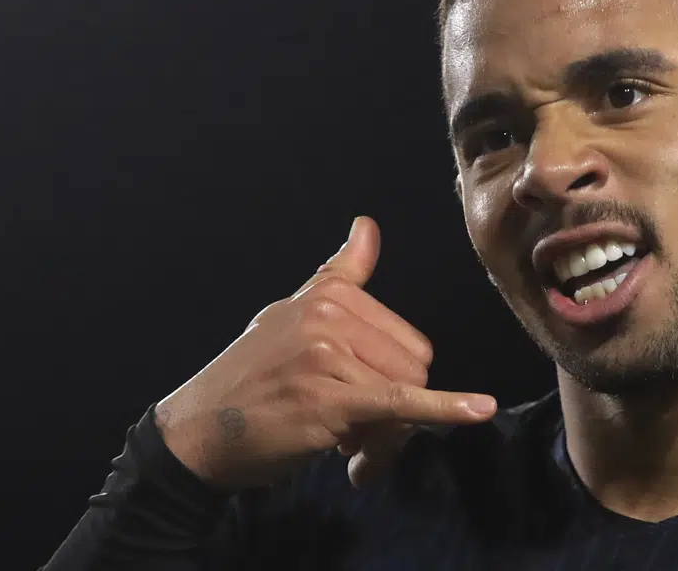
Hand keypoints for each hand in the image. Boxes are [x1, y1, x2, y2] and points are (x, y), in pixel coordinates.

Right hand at [153, 217, 496, 491]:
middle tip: (353, 437)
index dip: (391, 380)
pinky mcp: (331, 397)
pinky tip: (480, 409)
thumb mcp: (289, 315)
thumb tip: (367, 225)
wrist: (197, 433)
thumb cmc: (248, 380)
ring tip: (345, 451)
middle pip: (414, 368)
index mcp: (328, 294)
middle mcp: (330, 315)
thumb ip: (337, 276)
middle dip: (396, 412)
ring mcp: (330, 354)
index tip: (360, 401)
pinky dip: (445, 409)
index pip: (406, 340)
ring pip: (405, 399)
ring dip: (386, 438)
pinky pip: (402, 405)